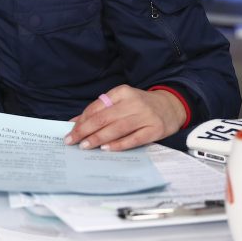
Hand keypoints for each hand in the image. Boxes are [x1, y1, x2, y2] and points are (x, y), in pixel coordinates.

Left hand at [64, 85, 185, 150]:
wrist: (171, 106)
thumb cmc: (140, 105)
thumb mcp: (120, 101)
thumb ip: (99, 110)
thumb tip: (75, 122)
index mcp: (122, 92)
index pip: (97, 107)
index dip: (82, 120)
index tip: (70, 131)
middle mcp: (133, 102)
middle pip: (104, 118)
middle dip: (85, 130)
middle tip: (72, 141)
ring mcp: (145, 116)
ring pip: (117, 128)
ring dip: (98, 138)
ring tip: (85, 146)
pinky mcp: (155, 130)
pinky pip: (134, 139)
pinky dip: (119, 145)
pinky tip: (106, 149)